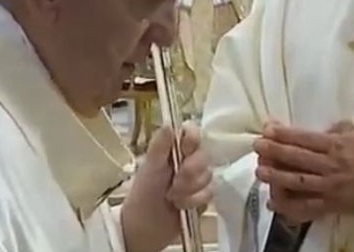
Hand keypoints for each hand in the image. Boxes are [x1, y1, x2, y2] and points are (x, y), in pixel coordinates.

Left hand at [121, 125, 212, 251]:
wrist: (144, 229)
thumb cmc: (142, 195)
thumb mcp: (149, 169)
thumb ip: (160, 146)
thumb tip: (169, 123)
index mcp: (173, 149)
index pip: (192, 132)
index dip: (192, 139)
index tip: (185, 150)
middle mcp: (187, 159)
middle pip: (204, 155)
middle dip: (190, 171)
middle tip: (175, 182)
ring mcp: (196, 178)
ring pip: (208, 175)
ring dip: (190, 189)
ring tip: (173, 197)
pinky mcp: (203, 195)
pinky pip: (210, 192)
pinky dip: (195, 201)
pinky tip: (182, 206)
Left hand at [253, 122, 353, 223]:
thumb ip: (340, 129)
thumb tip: (324, 127)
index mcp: (336, 145)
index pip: (304, 138)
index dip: (284, 133)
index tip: (267, 128)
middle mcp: (329, 166)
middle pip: (296, 157)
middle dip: (274, 150)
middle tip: (257, 146)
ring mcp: (328, 188)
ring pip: (297, 181)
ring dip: (276, 175)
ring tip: (260, 170)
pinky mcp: (331, 206)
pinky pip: (306, 207)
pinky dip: (288, 206)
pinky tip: (273, 202)